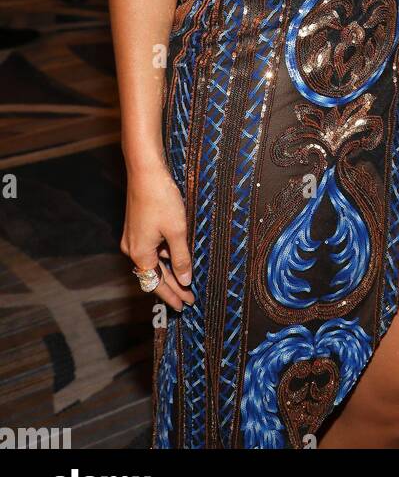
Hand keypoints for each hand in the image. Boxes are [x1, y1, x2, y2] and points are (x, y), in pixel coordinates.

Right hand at [122, 164, 194, 311]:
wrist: (145, 171)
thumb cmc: (161, 199)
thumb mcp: (177, 231)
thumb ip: (181, 257)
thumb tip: (184, 280)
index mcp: (140, 254)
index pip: (156, 284)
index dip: (172, 296)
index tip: (185, 305)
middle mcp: (132, 249)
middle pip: (153, 275)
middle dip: (171, 287)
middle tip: (188, 299)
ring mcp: (132, 237)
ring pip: (152, 262)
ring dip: (168, 272)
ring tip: (185, 281)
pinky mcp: (136, 227)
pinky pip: (150, 249)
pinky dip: (163, 257)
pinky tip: (176, 257)